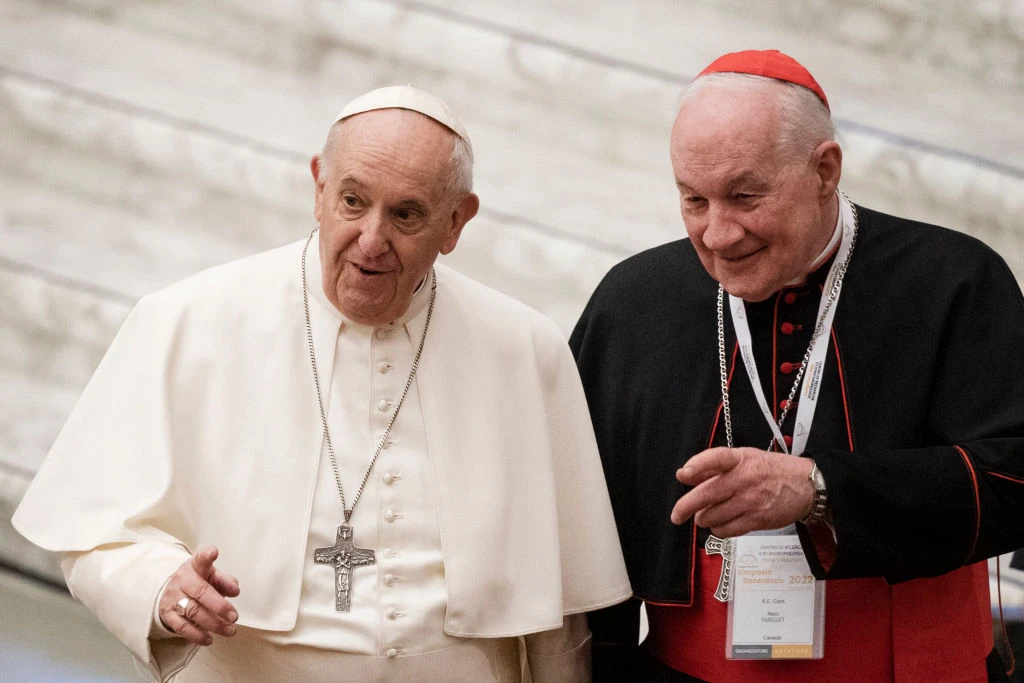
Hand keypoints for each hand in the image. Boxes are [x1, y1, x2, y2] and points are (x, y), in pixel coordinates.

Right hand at [158, 546, 239, 645]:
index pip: (200, 559)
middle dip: (219, 606)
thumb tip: (234, 590)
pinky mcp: (168, 615)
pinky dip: (197, 635)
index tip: (213, 552)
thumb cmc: (198, 582)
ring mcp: (174, 598)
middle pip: (201, 592)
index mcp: (196, 566)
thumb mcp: (212, 576)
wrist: (171, 590)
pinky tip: (209, 639)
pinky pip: (182, 627)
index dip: (207, 555)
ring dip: (213, 624)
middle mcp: (183, 580)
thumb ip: (225, 581)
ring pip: (193, 612)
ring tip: (229, 630)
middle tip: (234, 616)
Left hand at [670, 447, 814, 536]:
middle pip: (707, 494)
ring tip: (707, 515)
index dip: (698, 465)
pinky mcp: (757, 520)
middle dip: (685, 507)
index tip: (683, 474)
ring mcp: (751, 501)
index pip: (716, 458)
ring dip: (704, 519)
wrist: (807, 486)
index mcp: (741, 459)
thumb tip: (685, 475)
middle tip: (676, 515)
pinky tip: (721, 524)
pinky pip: (727, 530)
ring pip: (713, 516)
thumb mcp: (745, 458)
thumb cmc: (772, 471)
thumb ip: (714, 466)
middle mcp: (744, 479)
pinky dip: (718, 530)